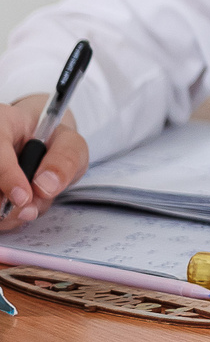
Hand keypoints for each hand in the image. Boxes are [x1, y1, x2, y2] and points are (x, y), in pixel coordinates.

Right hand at [0, 92, 88, 230]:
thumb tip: (45, 186)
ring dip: (13, 214)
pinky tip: (26, 207)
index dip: (7, 177)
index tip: (24, 197)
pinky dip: (11, 219)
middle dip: (8, 205)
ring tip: (35, 202)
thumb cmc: (53, 140)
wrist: (43, 145)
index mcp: (3, 122)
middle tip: (31, 208)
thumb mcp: (71, 143)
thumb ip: (65, 159)